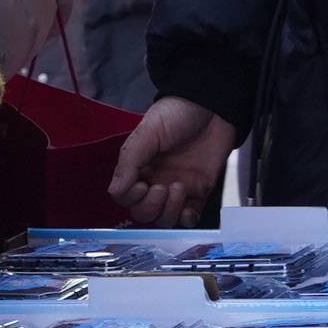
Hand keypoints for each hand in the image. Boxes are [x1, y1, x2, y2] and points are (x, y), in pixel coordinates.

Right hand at [112, 96, 239, 223]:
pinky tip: (189, 209)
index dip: (130, 197)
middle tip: (162, 187)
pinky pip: (189, 218)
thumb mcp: (148, 132)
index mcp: (138, 167)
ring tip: (179, 187)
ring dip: (169, 211)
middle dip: (150, 207)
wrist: (212, 107)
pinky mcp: (199, 193)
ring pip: (164, 219)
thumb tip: (115, 191)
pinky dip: (187, 220)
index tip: (141, 184)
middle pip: (142, 212)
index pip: (124, 196)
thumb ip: (130, 161)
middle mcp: (155, 181)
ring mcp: (177, 189)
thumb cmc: (176, 114)